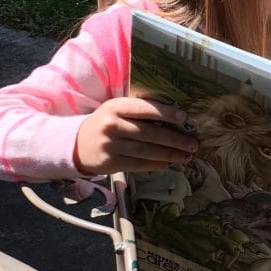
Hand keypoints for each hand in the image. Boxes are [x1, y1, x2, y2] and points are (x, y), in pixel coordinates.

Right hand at [74, 97, 197, 174]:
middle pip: (150, 133)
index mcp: (115, 106)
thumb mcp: (117, 110)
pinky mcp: (110, 162)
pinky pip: (138, 164)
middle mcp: (112, 125)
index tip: (184, 118)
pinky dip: (156, 164)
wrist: (77, 144)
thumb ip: (140, 112)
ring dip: (170, 154)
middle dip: (175, 139)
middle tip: (193, 144)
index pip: (145, 109)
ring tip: (186, 155)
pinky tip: (169, 163)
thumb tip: (175, 119)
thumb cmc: (106, 123)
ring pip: (147, 151)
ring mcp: (110, 145)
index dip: (166, 113)